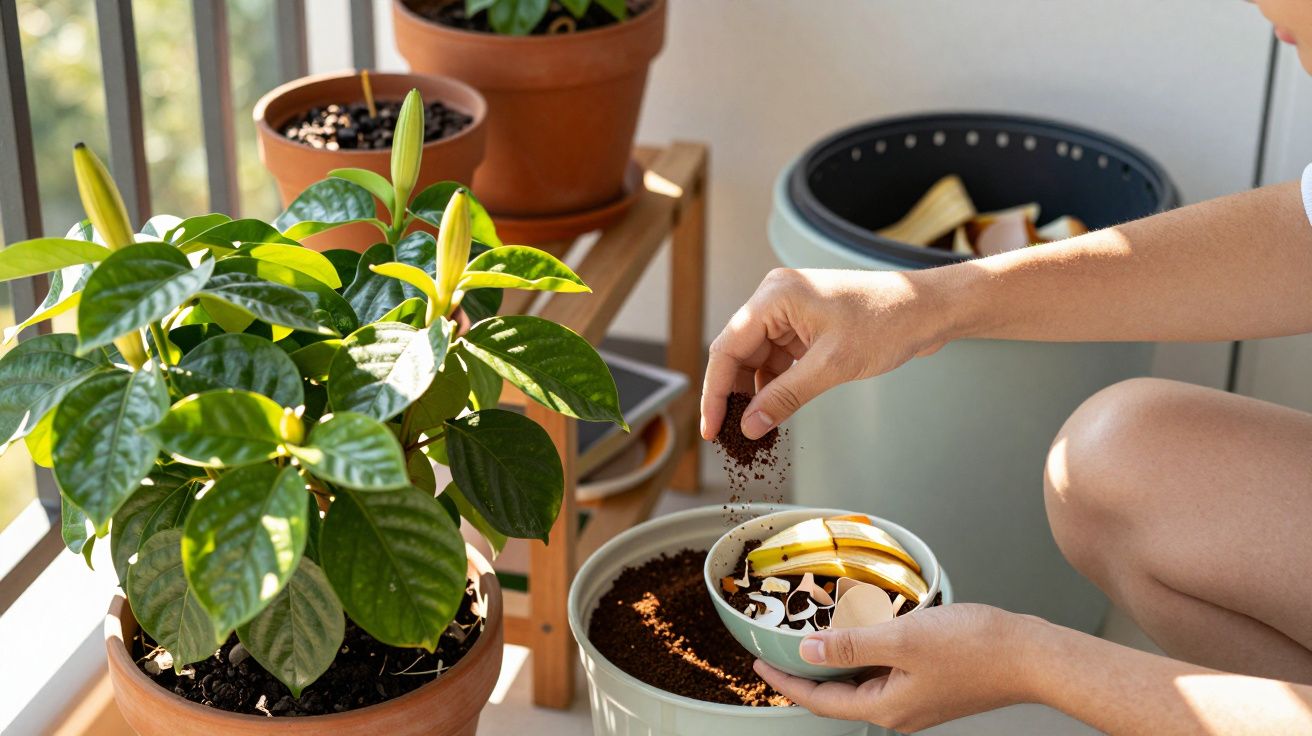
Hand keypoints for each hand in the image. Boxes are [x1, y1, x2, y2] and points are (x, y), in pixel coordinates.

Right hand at [700, 268, 949, 440]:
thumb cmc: (888, 321)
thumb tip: (750, 426)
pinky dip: (776, 385)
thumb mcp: (831, 366)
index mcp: (775, 296)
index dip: (715, 393)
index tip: (710, 428)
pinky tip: (776, 410)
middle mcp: (776, 299)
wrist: (928, 309)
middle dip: (735, 396)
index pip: (726, 348)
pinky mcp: (806, 325)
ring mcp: (791, 312)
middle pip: (738, 354)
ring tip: (756, 429)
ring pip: (758, 359)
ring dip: (757, 393)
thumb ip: (785, 397)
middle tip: (731, 436)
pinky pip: (779, 359)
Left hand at [753, 604, 1042, 732]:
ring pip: (860, 682)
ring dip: (835, 661)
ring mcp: (915, 699)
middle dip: (805, 673)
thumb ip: (851, 646)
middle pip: (837, 694)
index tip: (760, 664)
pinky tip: (860, 632)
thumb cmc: (977, 648)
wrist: (1031, 654)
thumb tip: (808, 651)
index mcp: (886, 707)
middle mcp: (898, 710)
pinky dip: (863, 654)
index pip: (819, 700)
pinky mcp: (930, 684)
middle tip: (778, 649)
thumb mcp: (902, 639)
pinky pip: (883, 672)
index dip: (786, 681)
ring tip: (811, 637)